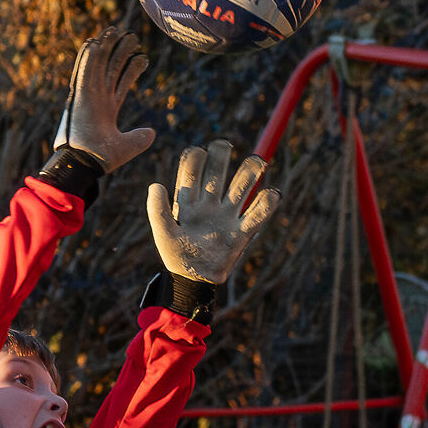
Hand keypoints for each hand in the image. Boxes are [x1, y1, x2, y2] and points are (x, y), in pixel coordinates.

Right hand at [61, 28, 155, 171]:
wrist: (86, 164)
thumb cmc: (101, 158)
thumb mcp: (128, 146)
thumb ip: (140, 138)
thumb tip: (151, 132)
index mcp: (106, 109)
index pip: (120, 82)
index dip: (131, 69)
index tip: (142, 56)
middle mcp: (96, 99)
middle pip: (110, 69)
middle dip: (120, 52)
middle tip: (131, 36)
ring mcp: (87, 96)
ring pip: (97, 66)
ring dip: (104, 48)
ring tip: (113, 30)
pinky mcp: (79, 97)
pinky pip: (84, 72)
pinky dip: (87, 58)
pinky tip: (94, 42)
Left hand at [147, 140, 280, 284]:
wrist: (193, 281)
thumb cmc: (175, 256)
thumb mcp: (163, 234)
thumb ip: (157, 210)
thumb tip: (156, 185)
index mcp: (188, 200)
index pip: (192, 170)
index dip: (195, 157)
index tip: (198, 152)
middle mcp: (210, 202)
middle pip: (218, 169)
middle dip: (222, 154)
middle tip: (224, 146)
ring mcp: (227, 214)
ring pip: (242, 185)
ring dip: (251, 170)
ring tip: (257, 162)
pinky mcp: (242, 231)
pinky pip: (258, 213)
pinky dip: (268, 202)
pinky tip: (271, 193)